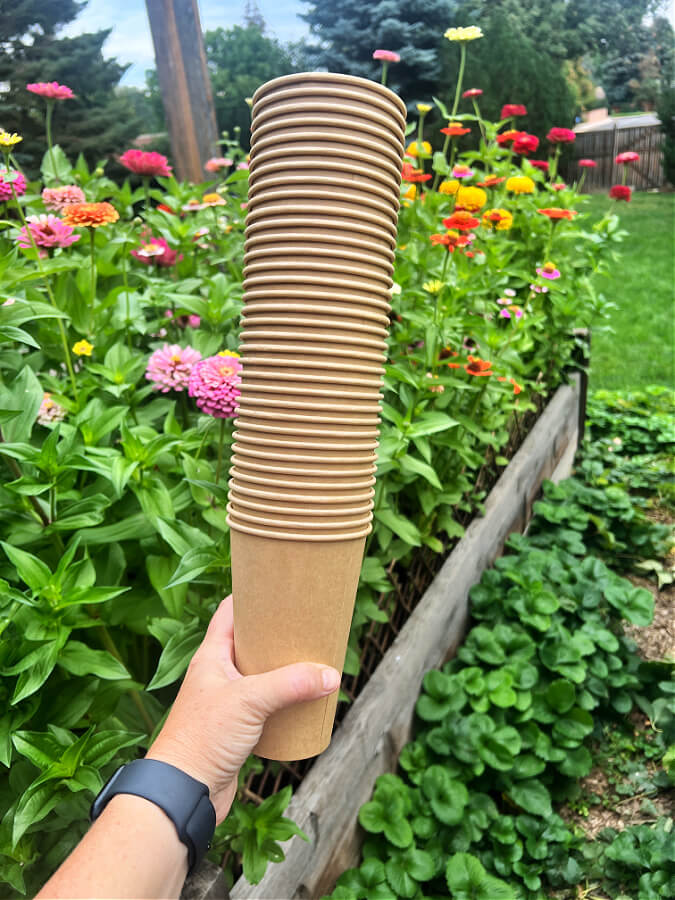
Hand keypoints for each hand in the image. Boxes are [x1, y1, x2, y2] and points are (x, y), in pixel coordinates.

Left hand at [145, 595, 339, 822]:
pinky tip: (302, 700)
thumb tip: (330, 675)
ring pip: (259, 675)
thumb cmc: (202, 738)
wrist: (184, 792)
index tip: (278, 587)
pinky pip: (265, 705)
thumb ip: (290, 684)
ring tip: (311, 660)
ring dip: (282, 669)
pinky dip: (283, 700)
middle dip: (276, 635)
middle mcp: (217, 675)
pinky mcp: (237, 728)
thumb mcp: (250, 701)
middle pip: (249, 643)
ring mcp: (227, 702)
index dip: (251, 596)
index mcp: (211, 656)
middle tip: (305, 625)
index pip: (229, 612)